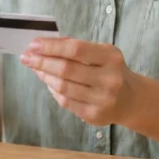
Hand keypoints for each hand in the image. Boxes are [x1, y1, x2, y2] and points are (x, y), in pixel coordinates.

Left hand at [21, 37, 139, 126]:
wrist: (132, 100)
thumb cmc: (111, 70)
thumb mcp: (102, 53)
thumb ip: (77, 47)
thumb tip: (47, 43)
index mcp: (111, 58)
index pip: (76, 50)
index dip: (52, 47)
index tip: (33, 44)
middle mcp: (109, 79)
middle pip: (66, 69)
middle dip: (42, 62)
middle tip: (26, 57)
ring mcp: (102, 100)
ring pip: (63, 87)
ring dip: (44, 76)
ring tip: (35, 67)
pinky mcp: (94, 115)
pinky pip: (65, 101)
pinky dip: (53, 90)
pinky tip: (48, 81)